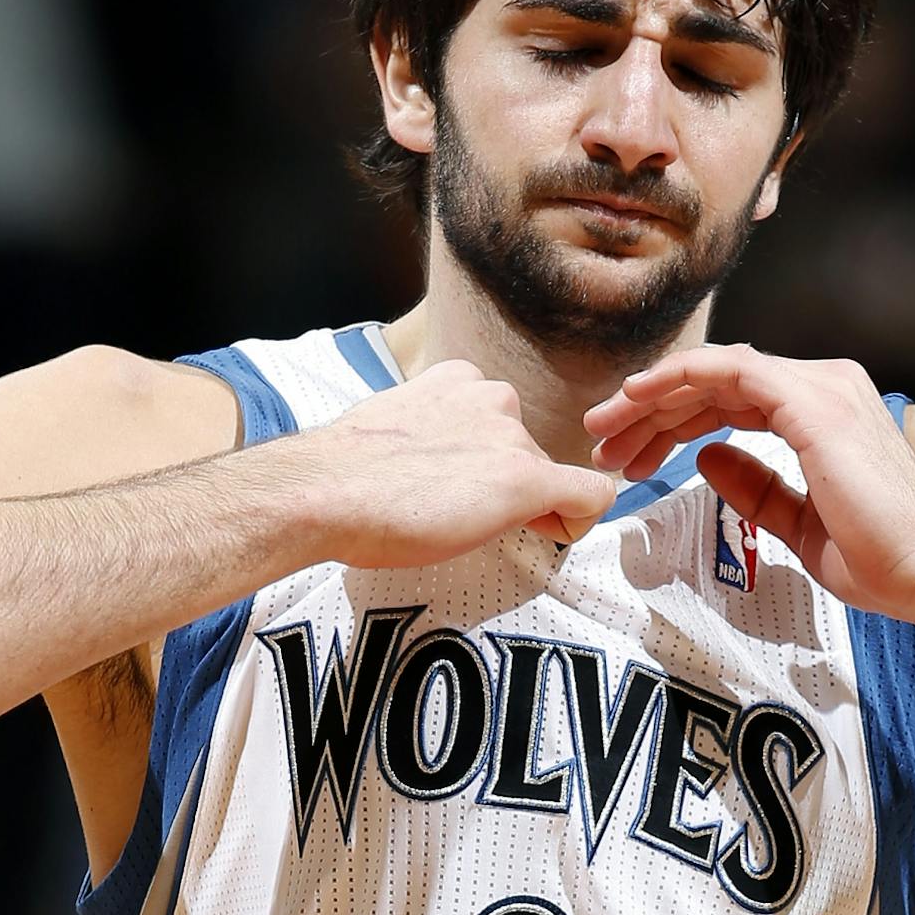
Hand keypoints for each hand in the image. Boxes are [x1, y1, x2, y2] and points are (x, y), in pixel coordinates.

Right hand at [305, 359, 614, 567]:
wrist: (324, 491)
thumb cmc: (342, 474)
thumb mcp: (391, 431)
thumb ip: (427, 434)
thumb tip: (429, 466)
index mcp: (457, 380)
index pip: (495, 421)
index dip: (486, 462)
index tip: (458, 487)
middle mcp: (492, 398)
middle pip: (525, 450)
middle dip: (504, 486)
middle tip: (457, 514)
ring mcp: (511, 437)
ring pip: (548, 475)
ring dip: (526, 505)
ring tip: (473, 527)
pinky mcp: (527, 478)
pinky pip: (590, 496)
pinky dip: (579, 519)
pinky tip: (548, 533)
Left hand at [585, 345, 914, 620]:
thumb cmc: (878, 557)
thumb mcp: (796, 521)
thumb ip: (755, 486)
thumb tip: (707, 457)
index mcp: (822, 412)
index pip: (731, 400)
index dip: (673, 421)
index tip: (628, 453)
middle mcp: (823, 387)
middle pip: (716, 383)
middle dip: (651, 409)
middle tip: (601, 438)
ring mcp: (820, 388)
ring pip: (716, 372)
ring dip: (653, 396)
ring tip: (605, 429)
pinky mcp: (811, 402)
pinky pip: (731, 371)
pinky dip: (681, 377)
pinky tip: (640, 397)